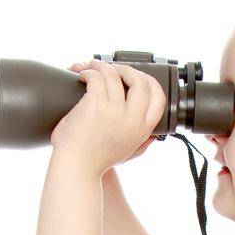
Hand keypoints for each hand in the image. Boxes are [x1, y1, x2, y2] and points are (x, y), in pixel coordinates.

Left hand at [50, 60, 165, 175]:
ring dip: (102, 65)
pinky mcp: (96, 104)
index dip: (150, 82)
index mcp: (142, 130)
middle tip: (113, 70)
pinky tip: (82, 75)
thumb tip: (154, 136)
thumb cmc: (94, 163)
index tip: (138, 76)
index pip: (159, 98)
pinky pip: (97, 77)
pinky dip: (89, 72)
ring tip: (91, 67)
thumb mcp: (126, 154)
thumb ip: (142, 145)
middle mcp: (132, 119)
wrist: (76, 169)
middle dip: (127, 69)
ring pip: (114, 74)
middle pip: (140, 81)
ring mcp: (115, 110)